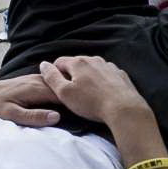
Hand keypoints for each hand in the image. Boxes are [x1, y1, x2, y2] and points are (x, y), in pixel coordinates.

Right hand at [35, 54, 156, 142]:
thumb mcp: (65, 93)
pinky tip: (102, 94)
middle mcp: (94, 59)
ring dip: (87, 78)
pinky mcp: (120, 75)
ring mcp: (109, 66)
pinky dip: (101, 81)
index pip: (59, 62)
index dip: (55, 74)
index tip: (57, 87)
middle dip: (71, 75)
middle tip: (72, 93)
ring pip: (92, 69)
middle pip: (76, 64)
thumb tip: (43, 64)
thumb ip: (52, 77)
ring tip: (88, 95)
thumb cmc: (92, 102)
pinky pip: (106, 75)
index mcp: (78, 62)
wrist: (124, 109)